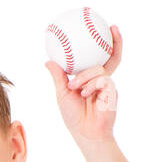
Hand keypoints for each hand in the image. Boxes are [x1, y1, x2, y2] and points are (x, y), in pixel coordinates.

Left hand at [45, 24, 121, 143]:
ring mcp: (108, 85)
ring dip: (84, 77)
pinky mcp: (112, 91)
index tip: (96, 28)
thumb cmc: (74, 117)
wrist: (86, 134)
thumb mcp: (62, 94)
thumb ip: (58, 77)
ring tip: (75, 88)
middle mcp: (101, 80)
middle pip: (110, 57)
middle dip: (114, 41)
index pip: (96, 59)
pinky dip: (91, 85)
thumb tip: (48, 61)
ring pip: (98, 68)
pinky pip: (102, 79)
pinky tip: (85, 94)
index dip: (99, 45)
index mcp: (90, 79)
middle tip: (113, 27)